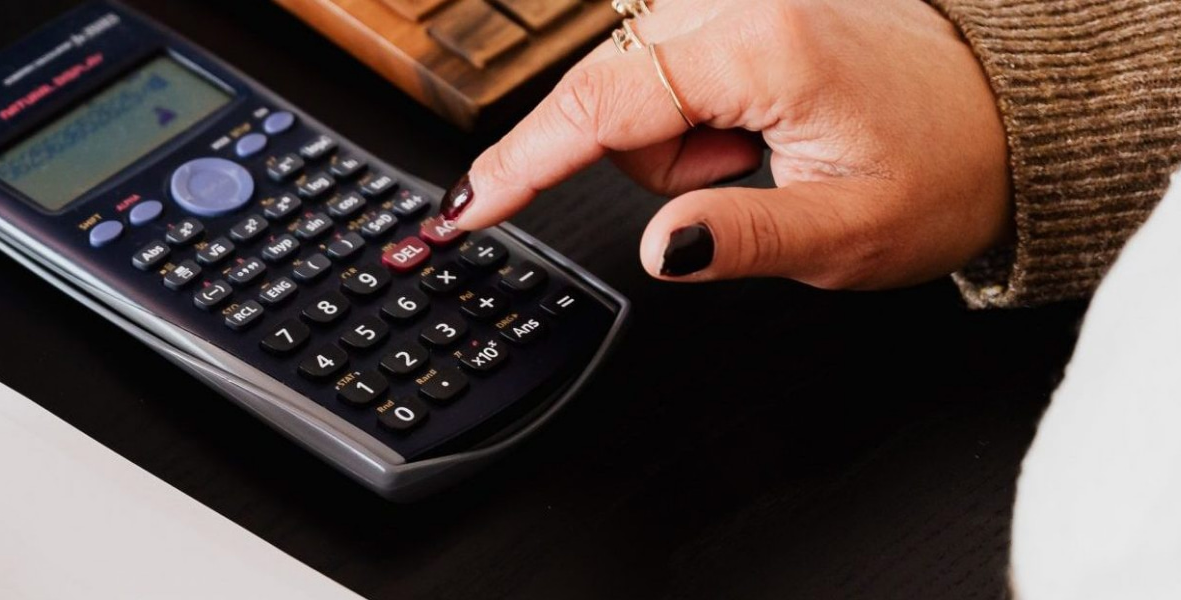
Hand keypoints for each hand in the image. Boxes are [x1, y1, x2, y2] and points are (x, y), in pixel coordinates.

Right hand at [446, 0, 1009, 288]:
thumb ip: (742, 241)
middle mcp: (737, 3)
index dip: (519, 167)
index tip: (460, 212)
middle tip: (757, 179)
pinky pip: (661, 72)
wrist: (1007, 112)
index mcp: (761, 48)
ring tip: (769, 151)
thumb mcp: (849, 234)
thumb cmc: (944, 164)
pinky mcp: (733, 8)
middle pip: (611, 104)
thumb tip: (659, 249)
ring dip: (681, 141)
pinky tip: (759, 126)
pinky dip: (692, 113)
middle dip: (662, 163)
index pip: (598, 109)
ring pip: (632, 94)